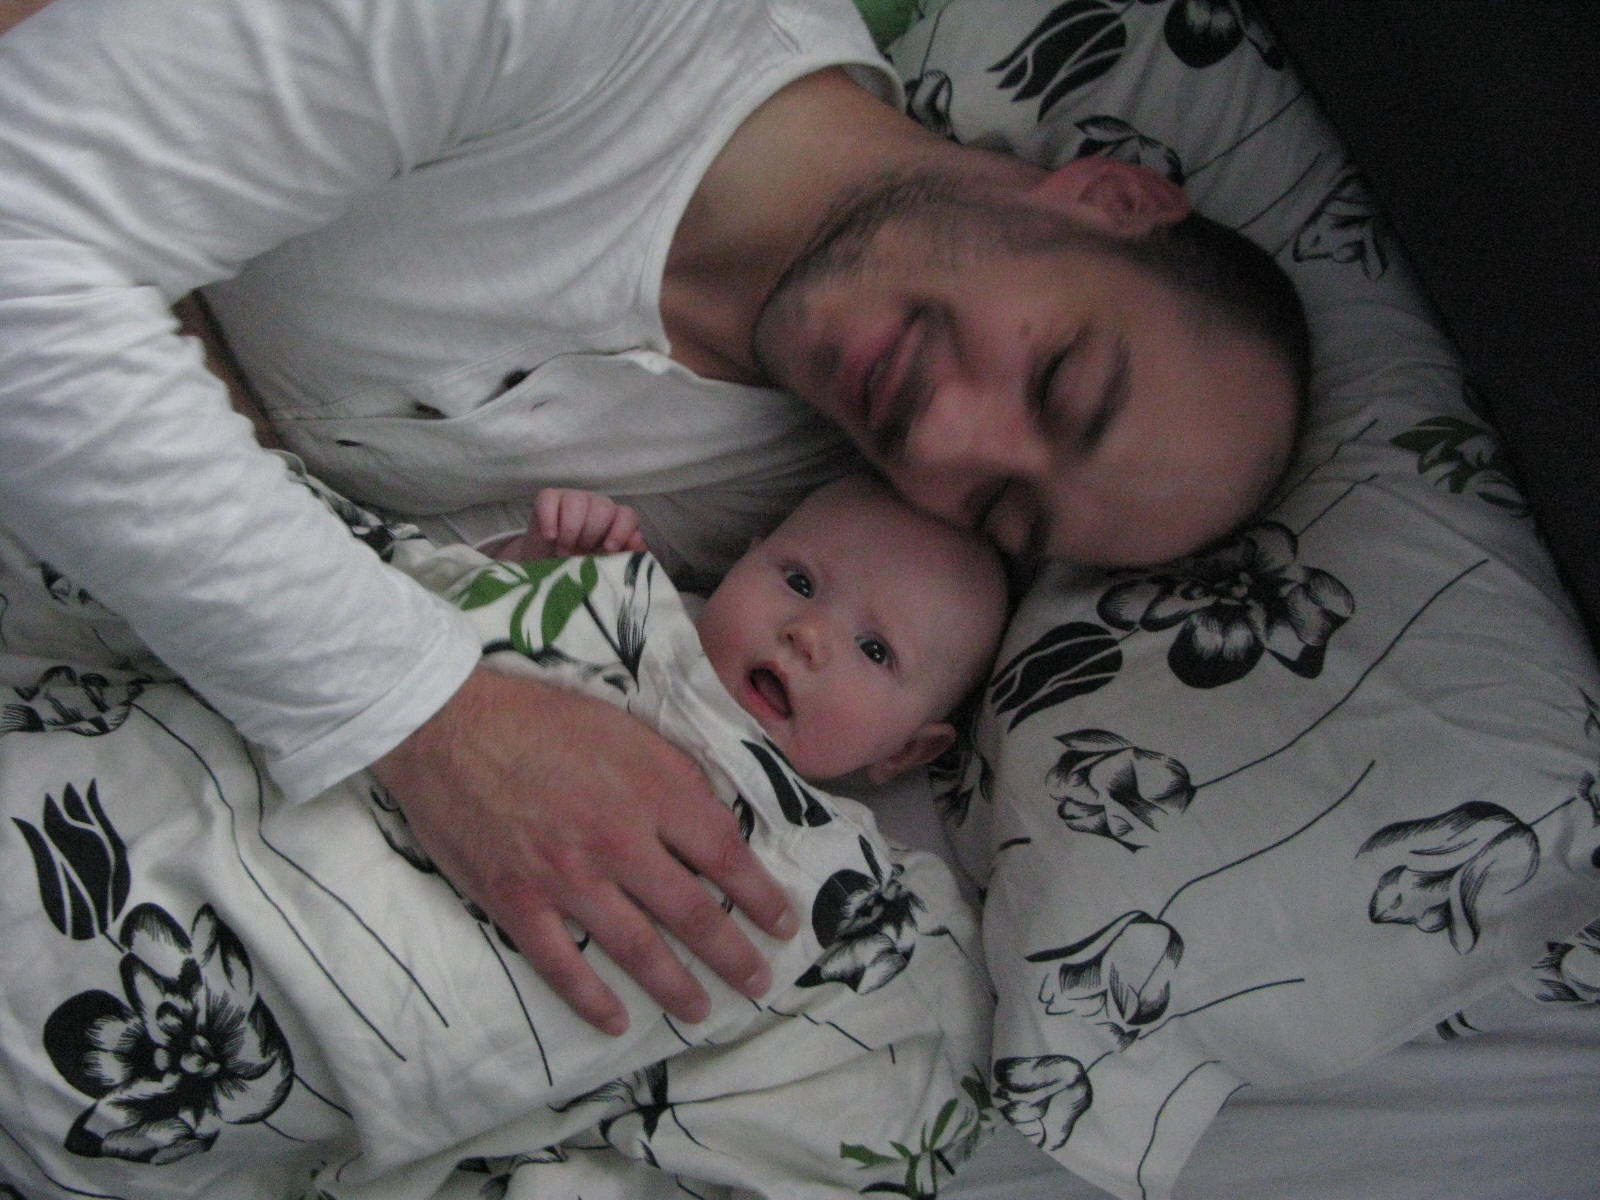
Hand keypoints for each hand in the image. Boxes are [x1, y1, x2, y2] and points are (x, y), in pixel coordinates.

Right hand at [372, 665, 797, 1034]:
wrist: (447, 724)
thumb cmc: (539, 716)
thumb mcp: (626, 727)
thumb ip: (675, 774)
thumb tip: (717, 815)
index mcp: (652, 792)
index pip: (725, 854)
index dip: (761, 896)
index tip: (783, 924)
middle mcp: (619, 841)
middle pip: (692, 912)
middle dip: (733, 954)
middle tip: (758, 982)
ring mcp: (567, 878)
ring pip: (638, 948)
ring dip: (676, 986)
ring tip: (702, 1009)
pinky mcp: (516, 902)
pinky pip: (563, 965)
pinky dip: (592, 999)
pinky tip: (617, 1020)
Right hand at [496, 488, 646, 559]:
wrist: (547, 574)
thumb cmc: (581, 571)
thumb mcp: (606, 569)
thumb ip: (627, 556)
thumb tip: (637, 539)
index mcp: (616, 522)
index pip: (627, 515)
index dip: (620, 531)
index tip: (608, 549)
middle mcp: (597, 506)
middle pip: (603, 508)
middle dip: (591, 535)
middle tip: (578, 555)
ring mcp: (573, 499)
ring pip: (577, 501)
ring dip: (570, 530)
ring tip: (563, 550)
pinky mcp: (548, 499)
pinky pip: (549, 499)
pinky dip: (549, 519)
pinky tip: (550, 537)